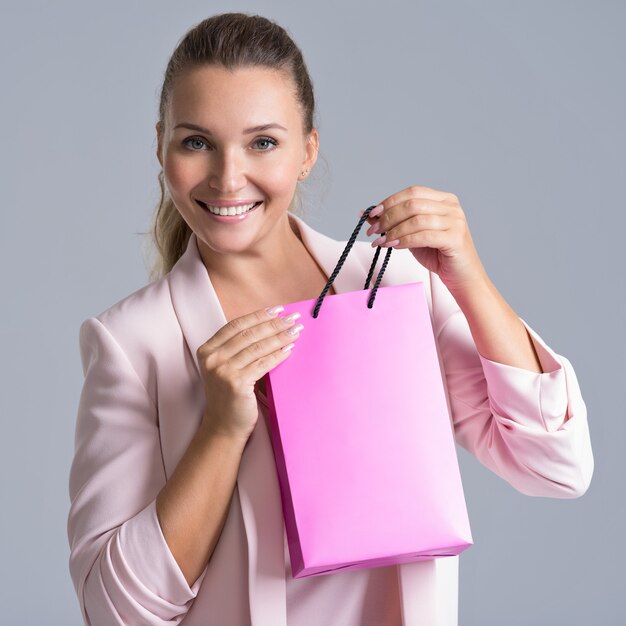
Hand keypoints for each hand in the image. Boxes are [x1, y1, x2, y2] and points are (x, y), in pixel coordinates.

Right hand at [196, 306, 302, 440]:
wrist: (223, 426)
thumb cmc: (228, 395)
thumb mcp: (225, 366)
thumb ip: (238, 347)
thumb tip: (269, 325)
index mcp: (207, 350)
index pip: (236, 325)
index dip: (258, 315)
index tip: (277, 310)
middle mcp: (212, 358)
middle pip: (249, 334)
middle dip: (274, 324)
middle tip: (293, 318)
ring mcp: (223, 371)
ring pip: (258, 347)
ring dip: (280, 337)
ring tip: (295, 331)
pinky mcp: (236, 383)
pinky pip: (263, 364)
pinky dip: (278, 355)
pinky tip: (289, 350)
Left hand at [362, 185, 487, 292]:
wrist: (462, 277)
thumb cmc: (439, 255)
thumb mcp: (413, 235)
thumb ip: (395, 223)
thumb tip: (368, 215)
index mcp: (444, 200)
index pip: (412, 192)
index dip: (390, 201)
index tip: (372, 215)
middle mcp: (451, 207)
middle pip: (413, 204)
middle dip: (388, 217)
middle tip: (374, 231)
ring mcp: (456, 222)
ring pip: (416, 219)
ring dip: (394, 230)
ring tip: (381, 241)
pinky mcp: (455, 238)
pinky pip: (423, 236)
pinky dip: (405, 240)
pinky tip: (394, 246)